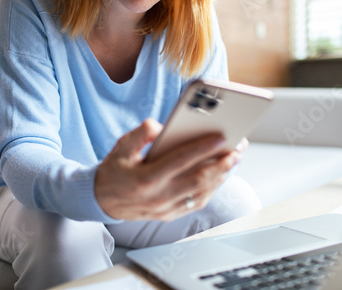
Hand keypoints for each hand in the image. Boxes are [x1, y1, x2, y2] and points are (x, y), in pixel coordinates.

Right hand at [94, 118, 245, 220]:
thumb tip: (159, 126)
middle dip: (222, 164)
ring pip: (202, 193)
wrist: (102, 201)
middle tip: (238, 149)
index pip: (181, 161)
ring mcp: (166, 209)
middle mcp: (159, 196)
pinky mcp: (169, 215)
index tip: (222, 137)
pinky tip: (220, 176)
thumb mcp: (121, 147)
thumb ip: (140, 134)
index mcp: (147, 178)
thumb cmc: (114, 170)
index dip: (203, 148)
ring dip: (221, 177)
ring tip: (234, 159)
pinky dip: (212, 189)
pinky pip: (197, 203)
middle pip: (199, 180)